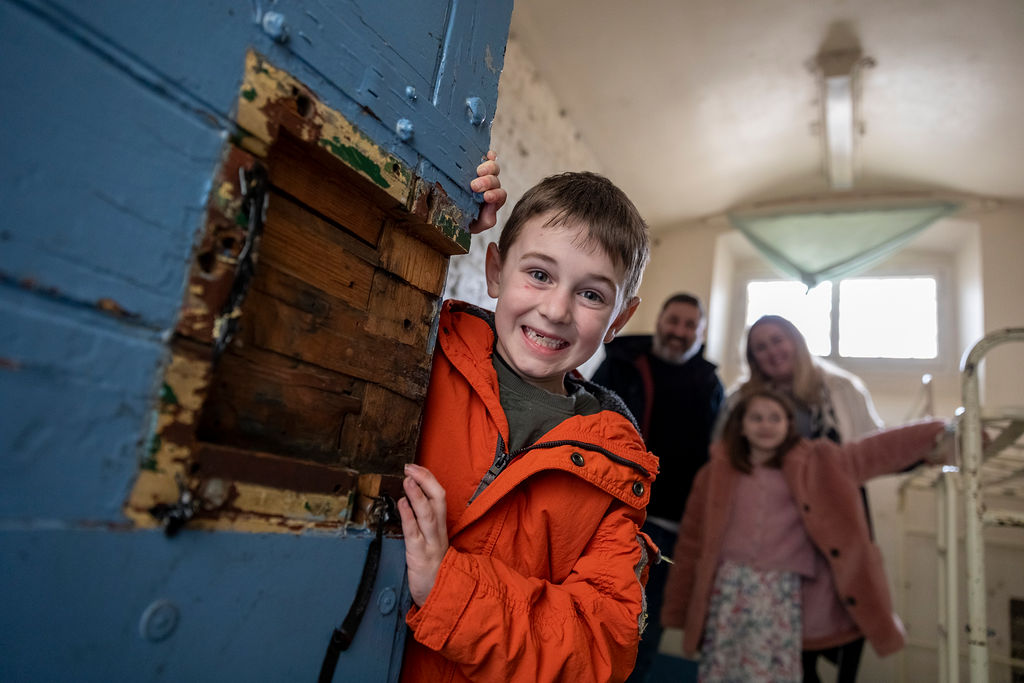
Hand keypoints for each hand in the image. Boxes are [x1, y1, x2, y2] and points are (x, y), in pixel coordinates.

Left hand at [398, 463, 449, 605]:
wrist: (440, 596)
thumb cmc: (434, 568)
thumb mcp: (432, 541)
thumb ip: (425, 522)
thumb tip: (410, 499)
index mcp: (440, 526)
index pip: (439, 496)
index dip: (428, 479)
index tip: (415, 467)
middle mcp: (438, 531)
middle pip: (438, 499)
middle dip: (425, 480)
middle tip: (410, 467)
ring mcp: (430, 543)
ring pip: (427, 514)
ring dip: (418, 495)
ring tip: (407, 480)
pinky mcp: (419, 556)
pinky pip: (414, 533)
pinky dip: (408, 516)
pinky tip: (402, 504)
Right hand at [467, 150, 506, 233]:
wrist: (446, 213)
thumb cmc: (462, 219)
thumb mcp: (474, 225)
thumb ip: (486, 220)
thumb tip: (491, 210)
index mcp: (491, 200)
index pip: (499, 195)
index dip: (495, 195)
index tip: (486, 197)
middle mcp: (490, 186)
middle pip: (495, 180)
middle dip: (488, 183)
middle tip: (475, 186)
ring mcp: (483, 174)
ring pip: (493, 168)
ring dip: (489, 168)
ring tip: (479, 171)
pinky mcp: (474, 165)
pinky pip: (487, 157)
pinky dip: (490, 155)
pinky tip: (488, 154)